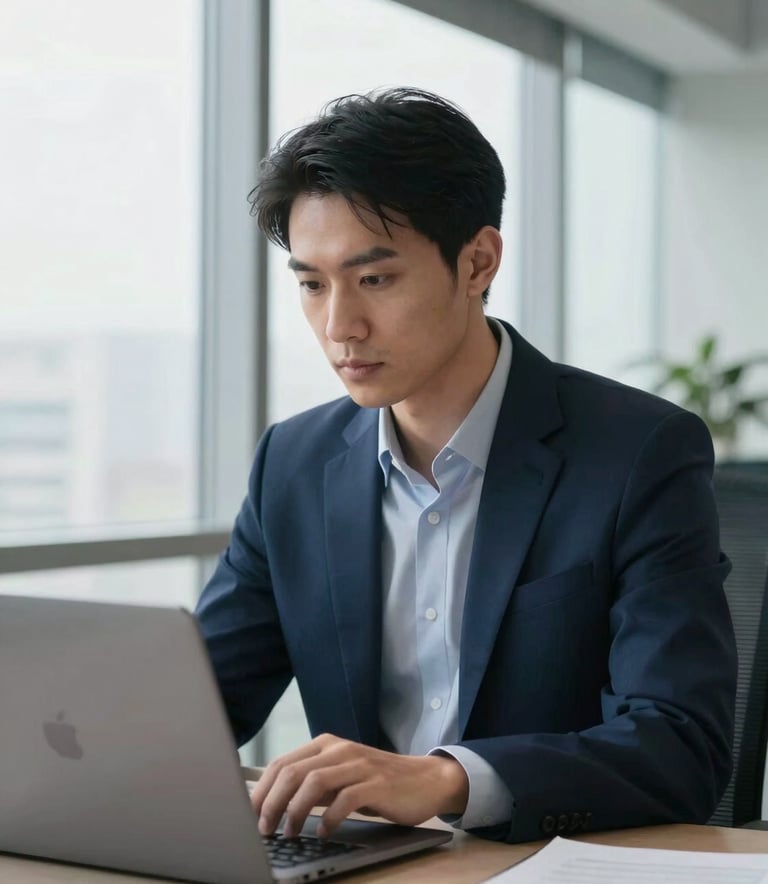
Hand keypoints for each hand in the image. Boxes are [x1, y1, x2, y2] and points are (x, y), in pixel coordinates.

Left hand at [249, 733, 468, 837]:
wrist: (425, 779)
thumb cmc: (377, 782)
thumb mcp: (340, 777)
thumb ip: (312, 783)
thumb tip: (273, 803)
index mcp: (326, 745)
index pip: (282, 763)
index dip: (262, 789)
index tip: (251, 814)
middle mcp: (339, 750)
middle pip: (292, 772)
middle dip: (272, 803)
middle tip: (265, 829)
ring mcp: (359, 765)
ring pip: (314, 783)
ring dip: (295, 811)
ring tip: (290, 833)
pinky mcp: (377, 783)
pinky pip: (345, 799)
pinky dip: (329, 818)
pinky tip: (324, 832)